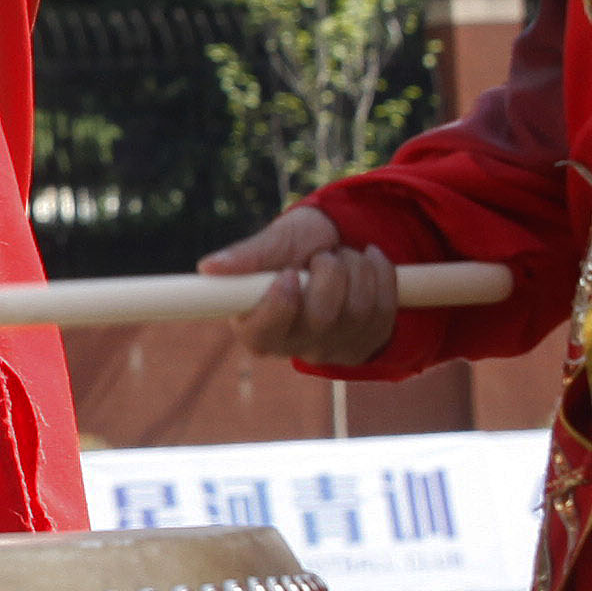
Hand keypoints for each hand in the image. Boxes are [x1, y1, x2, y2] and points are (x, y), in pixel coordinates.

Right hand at [207, 204, 404, 370]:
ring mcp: (332, 349)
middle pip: (321, 319)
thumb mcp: (273, 243)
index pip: (263, 335)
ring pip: (358, 312)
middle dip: (330, 273)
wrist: (340, 241)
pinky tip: (370, 262)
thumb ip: (246, 257)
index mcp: (257, 327)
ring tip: (344, 257)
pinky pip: (384, 310)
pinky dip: (381, 275)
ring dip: (357, 269)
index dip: (280, 306)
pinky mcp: (366, 344)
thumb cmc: (296, 245)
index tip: (289, 273)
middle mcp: (293, 346)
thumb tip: (207, 268)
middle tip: (324, 254)